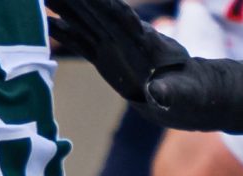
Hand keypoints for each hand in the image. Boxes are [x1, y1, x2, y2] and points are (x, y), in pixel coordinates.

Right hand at [46, 0, 242, 133]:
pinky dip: (68, 35)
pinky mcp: (110, 61)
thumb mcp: (189, 97)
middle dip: (77, 2)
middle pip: (98, 15)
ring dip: (67, 12)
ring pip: (88, 25)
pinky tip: (51, 26)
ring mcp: (118, 49)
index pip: (121, 19)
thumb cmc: (198, 97)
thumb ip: (173, 92)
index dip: (103, 6)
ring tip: (44, 1)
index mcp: (147, 44)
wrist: (198, 98)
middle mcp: (129, 41)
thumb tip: (156, 92)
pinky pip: (84, 45)